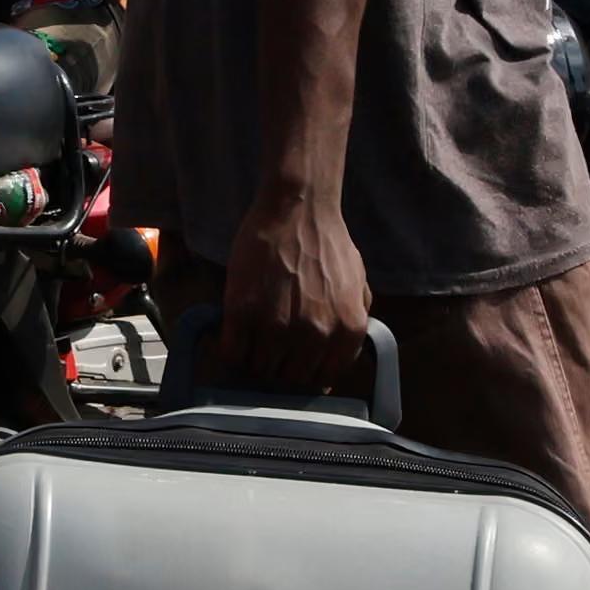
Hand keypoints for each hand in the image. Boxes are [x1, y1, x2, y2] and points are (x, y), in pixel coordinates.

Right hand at [217, 178, 372, 399]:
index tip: (292, 365)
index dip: (304, 374)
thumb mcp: (360, 286)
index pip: (322, 379)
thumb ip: (353, 324)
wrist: (298, 210)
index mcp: (347, 331)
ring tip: (251, 341)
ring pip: (260, 369)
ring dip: (254, 359)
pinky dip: (230, 349)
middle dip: (279, 368)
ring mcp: (277, 326)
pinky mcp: (243, 312)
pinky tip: (234, 335)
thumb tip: (337, 356)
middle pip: (289, 378)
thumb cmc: (328, 242)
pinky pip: (232, 352)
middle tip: (269, 351)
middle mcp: (315, 335)